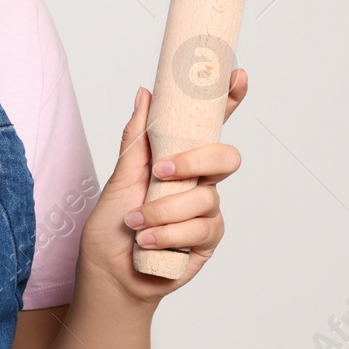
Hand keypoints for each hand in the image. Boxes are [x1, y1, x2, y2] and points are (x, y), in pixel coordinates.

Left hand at [76, 68, 248, 305]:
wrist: (111, 272)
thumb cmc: (112, 225)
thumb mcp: (119, 176)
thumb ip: (137, 138)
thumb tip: (145, 93)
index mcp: (179, 160)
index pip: (210, 126)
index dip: (229, 101)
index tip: (236, 77)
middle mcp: (199, 182)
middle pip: (225, 157)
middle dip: (194, 162)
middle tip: (160, 173)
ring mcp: (207, 210)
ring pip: (206, 197)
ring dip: (164, 210)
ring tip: (136, 222)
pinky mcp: (209, 239)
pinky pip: (201, 228)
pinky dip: (168, 233)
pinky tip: (147, 240)